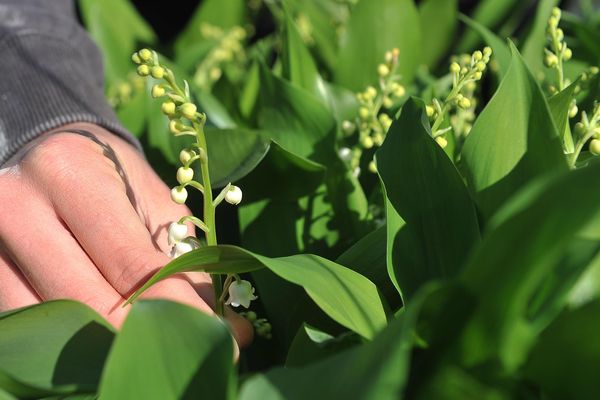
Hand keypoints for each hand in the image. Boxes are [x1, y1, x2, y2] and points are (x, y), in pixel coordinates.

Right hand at [0, 123, 251, 346]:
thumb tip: (229, 327)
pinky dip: (76, 341)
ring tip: (156, 350)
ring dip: (110, 348)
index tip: (218, 339)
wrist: (50, 154)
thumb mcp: (158, 202)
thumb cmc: (115, 176)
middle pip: (86, 303)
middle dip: (144, 337)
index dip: (177, 310)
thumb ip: (186, 261)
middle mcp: (16, 207)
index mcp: (70, 175)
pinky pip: (30, 325)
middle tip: (190, 352)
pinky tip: (113, 345)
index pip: (130, 265)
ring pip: (53, 325)